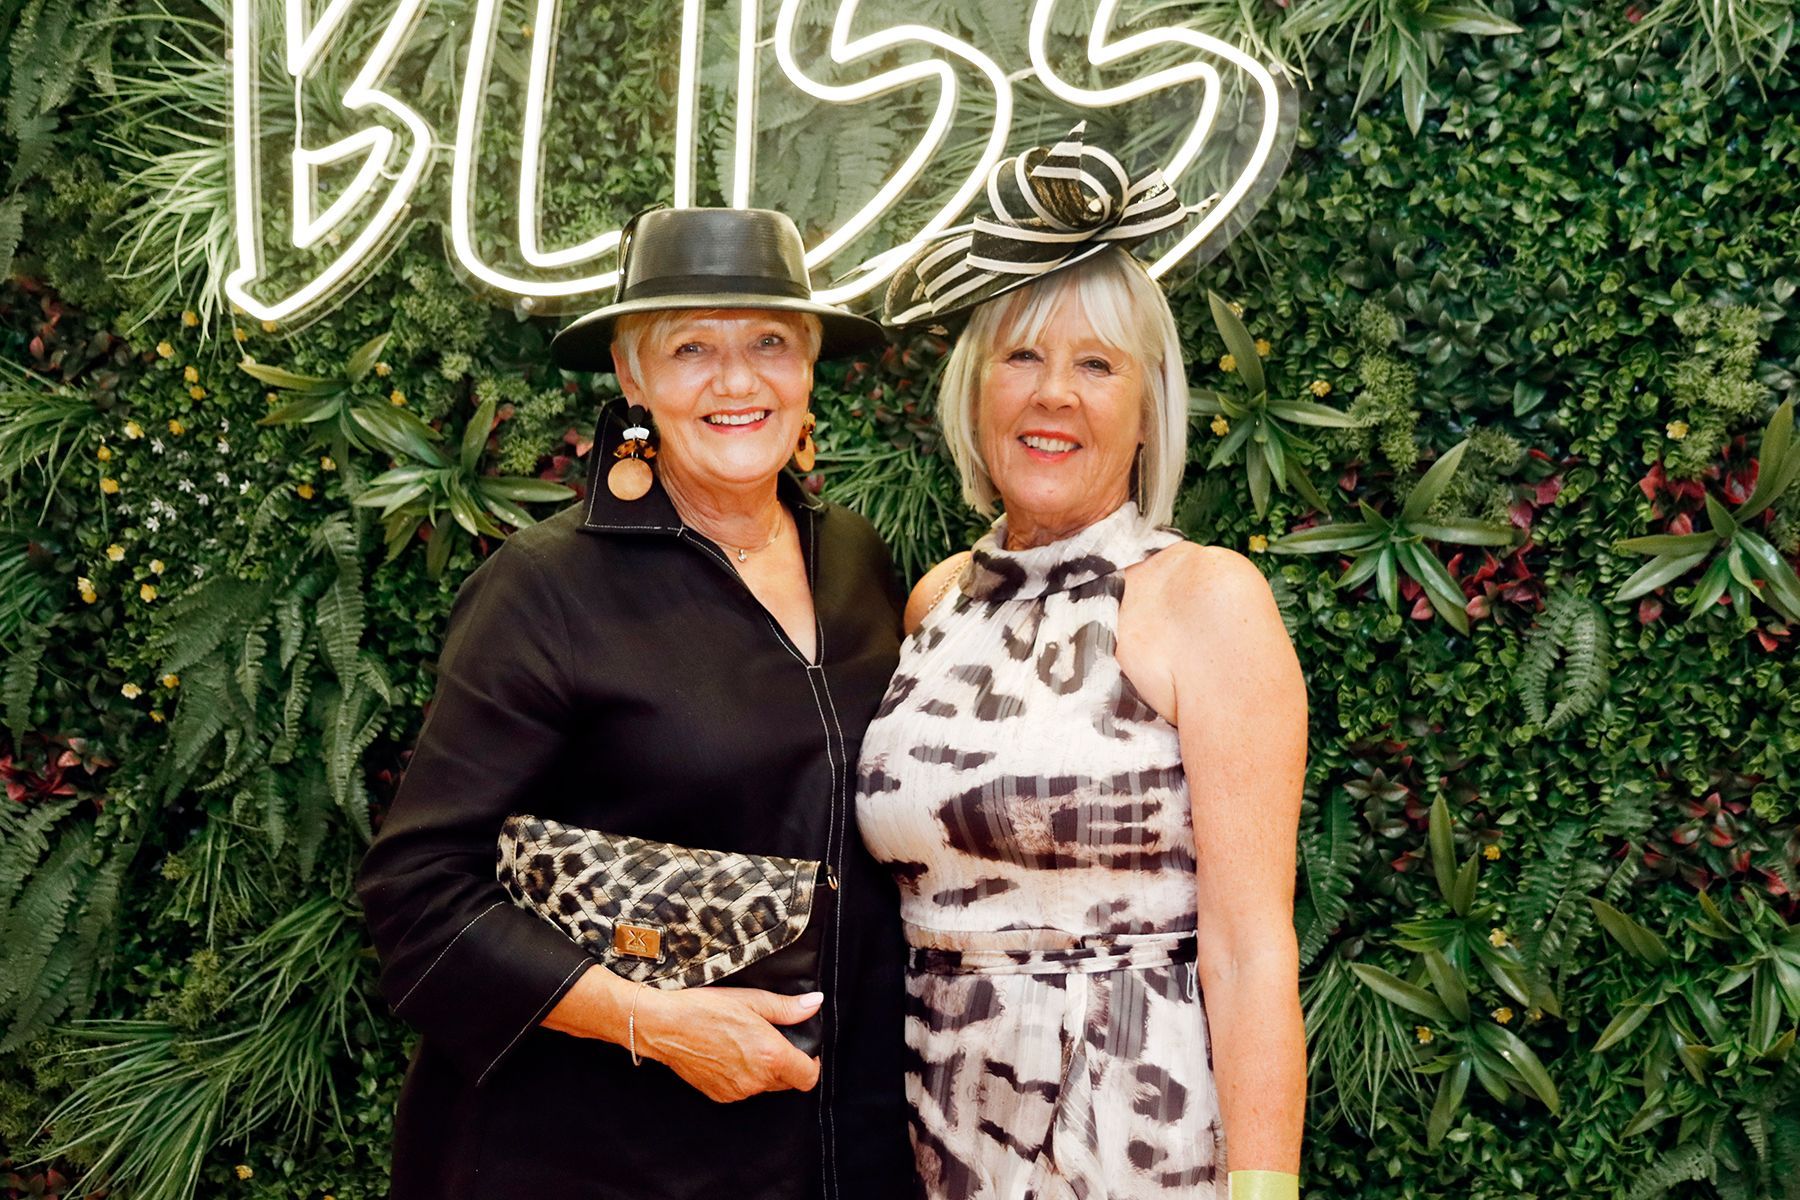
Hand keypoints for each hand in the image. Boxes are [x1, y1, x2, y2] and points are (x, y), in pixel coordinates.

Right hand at [635, 986, 822, 1102]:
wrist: (665, 1026)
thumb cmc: (706, 1009)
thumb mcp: (751, 1001)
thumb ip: (787, 1008)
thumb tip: (814, 1004)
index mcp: (770, 1055)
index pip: (808, 1077)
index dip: (812, 1064)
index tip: (805, 1051)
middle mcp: (756, 1080)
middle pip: (788, 1082)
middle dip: (787, 1065)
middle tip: (770, 1040)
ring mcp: (737, 1091)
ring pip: (765, 1086)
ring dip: (764, 1071)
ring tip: (744, 1045)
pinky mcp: (720, 1096)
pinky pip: (743, 1090)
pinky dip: (743, 1077)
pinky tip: (728, 1055)